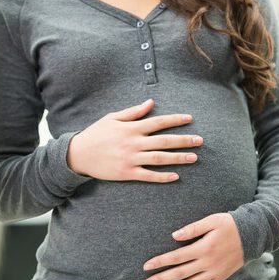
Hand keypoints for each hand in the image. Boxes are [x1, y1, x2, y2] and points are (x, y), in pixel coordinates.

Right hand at [67, 99, 202, 182]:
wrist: (78, 154)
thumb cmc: (96, 134)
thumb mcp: (112, 118)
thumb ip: (133, 112)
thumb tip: (150, 102)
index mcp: (131, 128)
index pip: (158, 122)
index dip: (175, 120)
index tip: (189, 119)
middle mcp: (133, 143)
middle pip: (164, 141)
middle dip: (183, 140)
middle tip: (200, 141)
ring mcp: (130, 158)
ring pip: (159, 158)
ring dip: (178, 158)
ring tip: (194, 158)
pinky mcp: (126, 172)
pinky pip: (147, 175)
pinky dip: (162, 176)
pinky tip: (175, 176)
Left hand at [142, 213, 243, 279]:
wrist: (253, 235)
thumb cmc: (230, 225)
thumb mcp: (212, 221)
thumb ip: (193, 228)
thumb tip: (174, 235)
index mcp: (203, 248)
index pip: (176, 257)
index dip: (160, 262)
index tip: (146, 266)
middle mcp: (207, 263)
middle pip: (180, 273)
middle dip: (161, 279)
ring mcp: (214, 272)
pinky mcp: (220, 277)